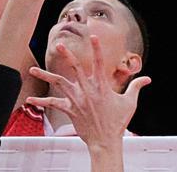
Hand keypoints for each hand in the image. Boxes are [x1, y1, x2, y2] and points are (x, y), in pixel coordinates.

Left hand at [26, 36, 150, 144]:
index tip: (93, 36)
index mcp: (101, 86)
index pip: (99, 62)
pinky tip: (30, 100)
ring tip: (33, 69)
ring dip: (45, 75)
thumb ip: (137, 87)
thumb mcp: (130, 103)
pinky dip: (41, 102)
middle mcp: (87, 90)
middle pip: (75, 68)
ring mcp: (77, 99)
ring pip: (59, 83)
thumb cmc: (117, 123)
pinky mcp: (70, 110)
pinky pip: (53, 104)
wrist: (105, 141)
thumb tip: (147, 79)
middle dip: (67, 55)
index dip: (96, 48)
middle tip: (59, 44)